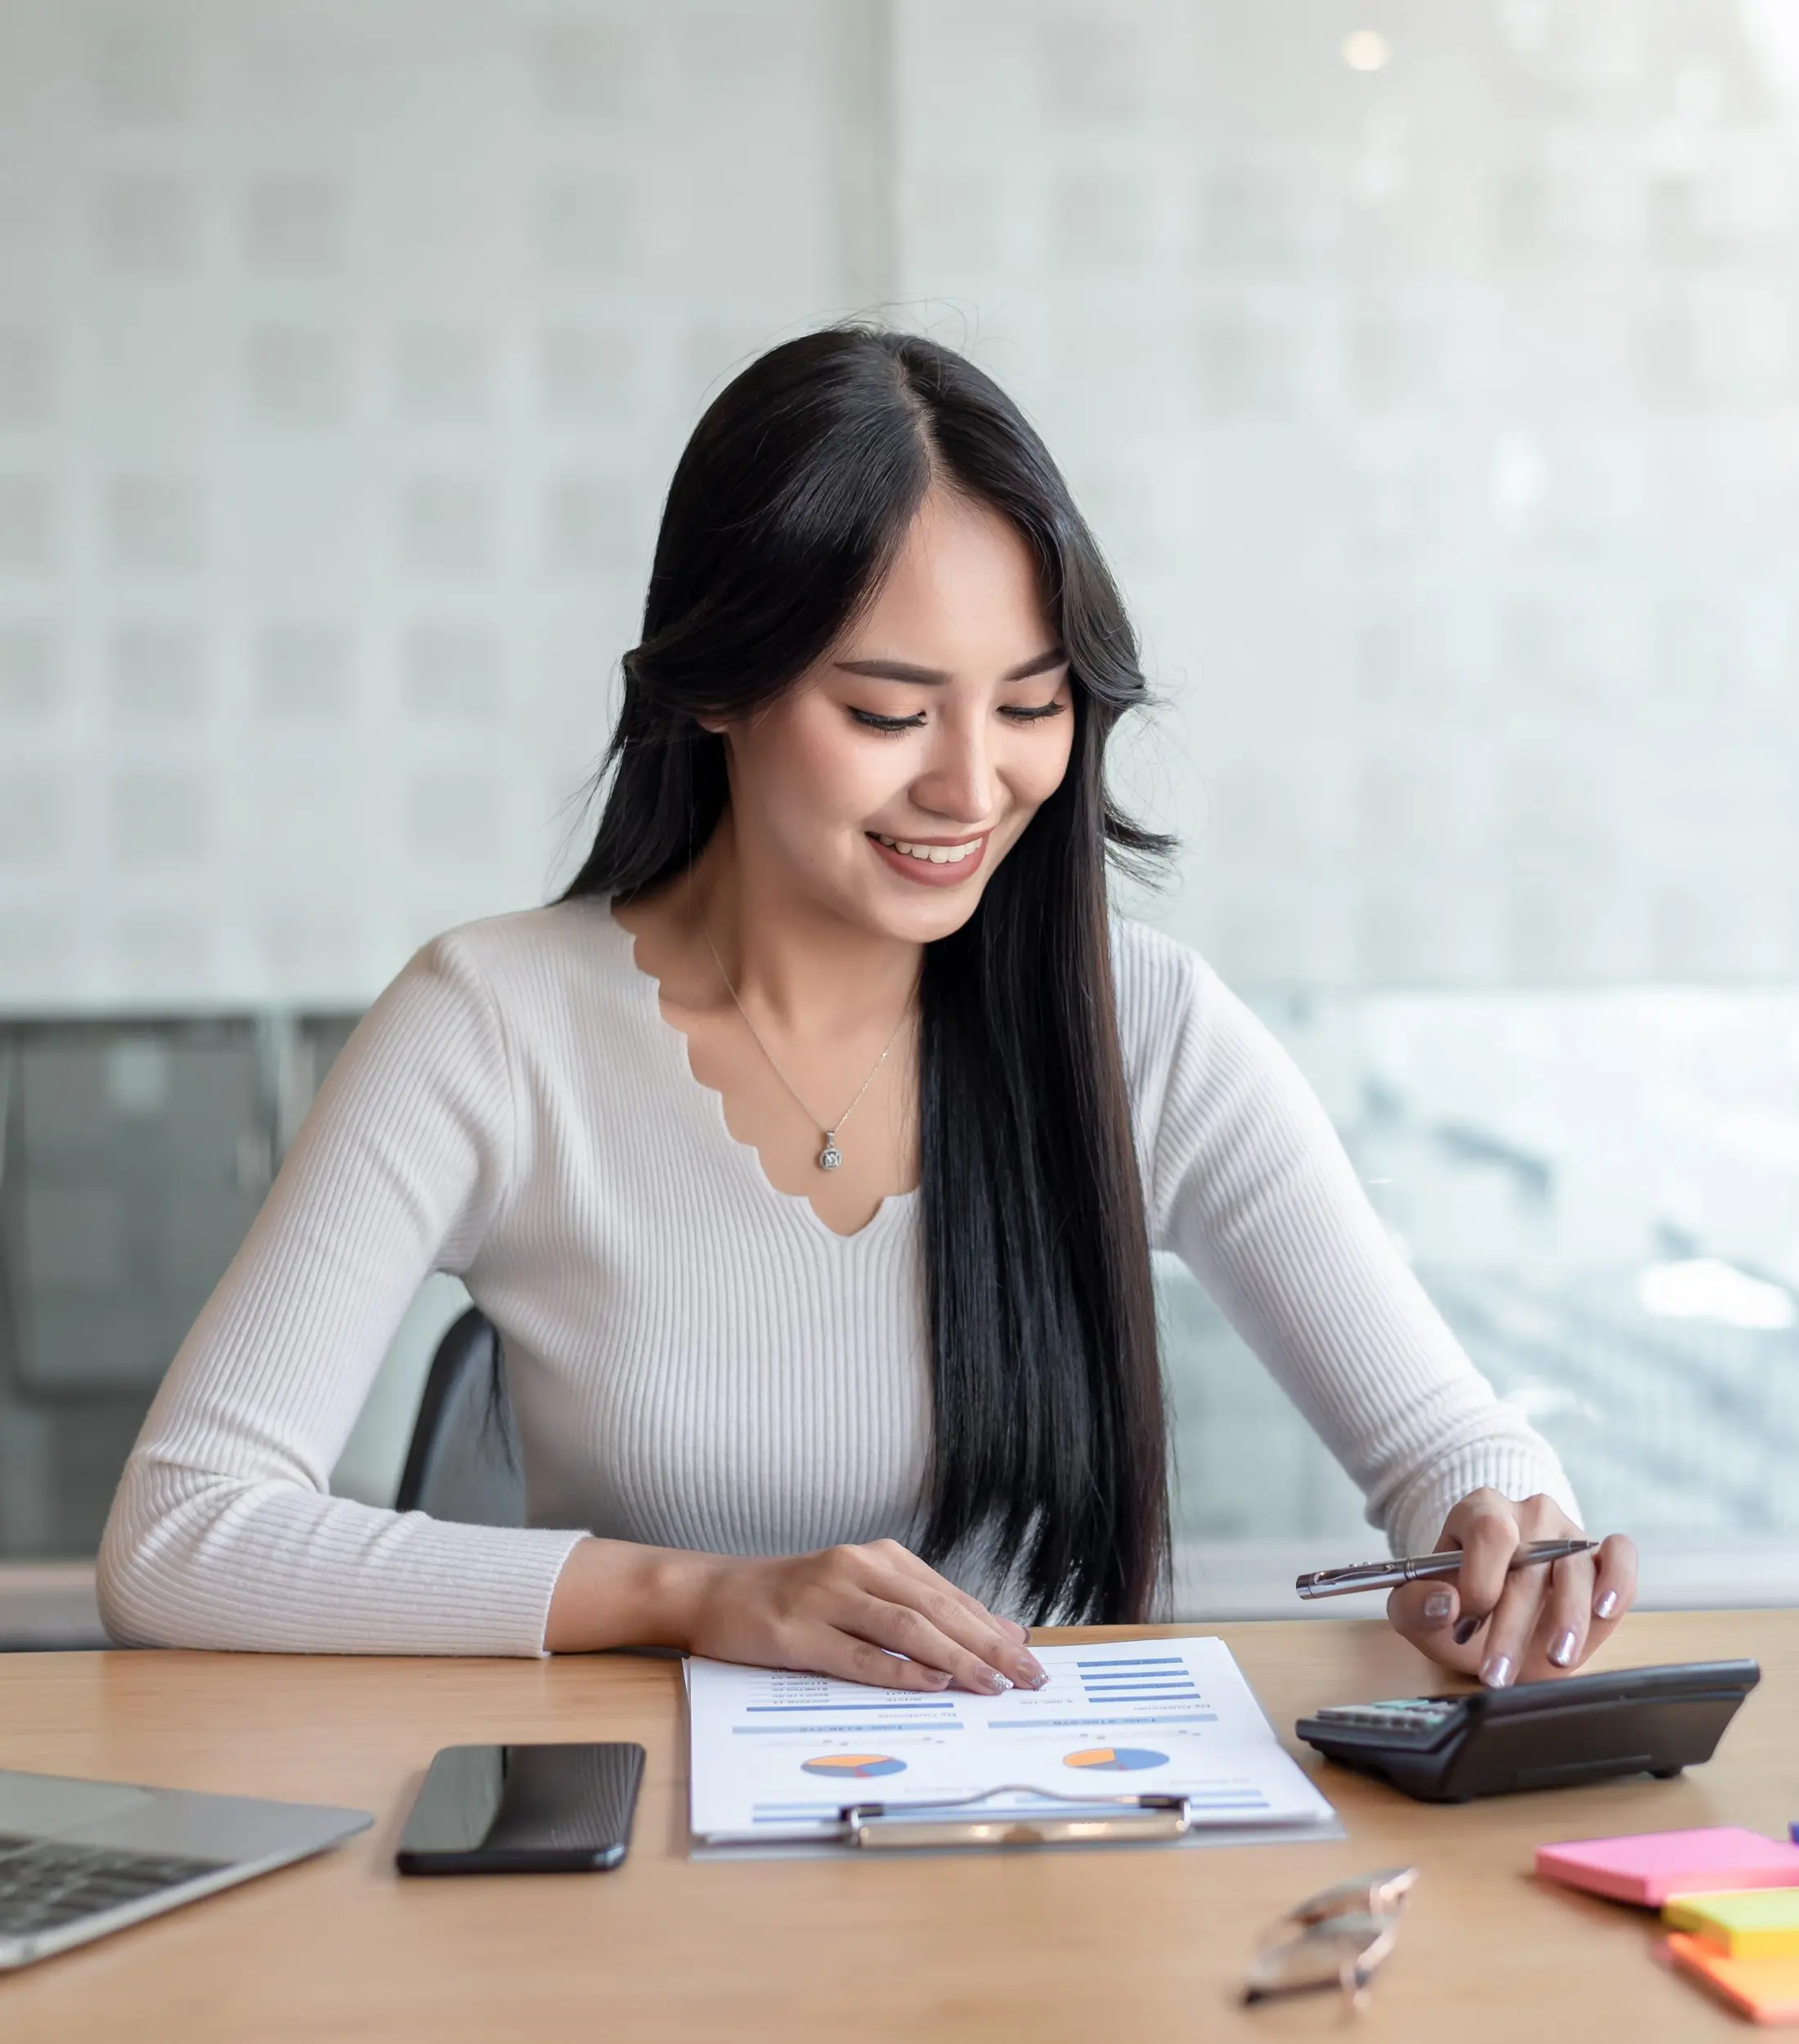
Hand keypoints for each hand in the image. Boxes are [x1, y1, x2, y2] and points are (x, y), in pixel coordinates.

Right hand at [679, 1538, 1047, 1694]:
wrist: (713, 1592)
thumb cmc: (792, 1599)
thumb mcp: (858, 1593)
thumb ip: (917, 1610)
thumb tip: (993, 1634)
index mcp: (878, 1558)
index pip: (950, 1596)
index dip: (994, 1627)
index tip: (1032, 1656)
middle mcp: (856, 1567)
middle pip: (937, 1609)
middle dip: (989, 1645)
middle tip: (1030, 1677)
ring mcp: (825, 1597)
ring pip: (905, 1628)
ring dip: (956, 1658)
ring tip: (993, 1685)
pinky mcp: (796, 1632)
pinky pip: (856, 1654)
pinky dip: (897, 1671)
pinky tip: (931, 1683)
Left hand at [1385, 1490, 1636, 1688]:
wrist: (1497, 1617)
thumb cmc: (1460, 1610)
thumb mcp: (1421, 1613)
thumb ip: (1414, 1607)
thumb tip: (1442, 1603)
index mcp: (1479, 1512)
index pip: (1489, 1531)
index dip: (1479, 1580)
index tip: (1466, 1623)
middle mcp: (1528, 1513)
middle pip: (1530, 1562)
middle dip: (1513, 1625)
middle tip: (1499, 1672)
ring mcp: (1569, 1532)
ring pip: (1575, 1567)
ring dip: (1568, 1618)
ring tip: (1556, 1659)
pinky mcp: (1603, 1554)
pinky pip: (1620, 1554)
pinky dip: (1617, 1580)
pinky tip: (1604, 1610)